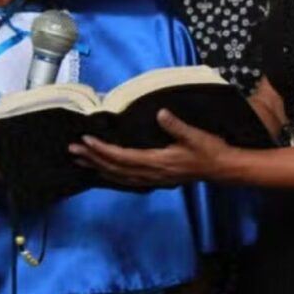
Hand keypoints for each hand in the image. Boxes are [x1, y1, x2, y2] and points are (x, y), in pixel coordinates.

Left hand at [69, 108, 235, 187]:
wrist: (221, 169)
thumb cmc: (209, 150)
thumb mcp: (195, 135)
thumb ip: (176, 126)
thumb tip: (160, 113)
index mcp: (158, 162)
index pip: (123, 157)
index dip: (103, 150)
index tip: (86, 140)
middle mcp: (151, 174)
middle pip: (115, 168)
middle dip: (92, 159)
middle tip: (72, 150)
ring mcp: (152, 179)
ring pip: (118, 176)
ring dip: (98, 167)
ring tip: (79, 160)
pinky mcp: (155, 179)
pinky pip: (126, 180)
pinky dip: (110, 174)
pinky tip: (102, 170)